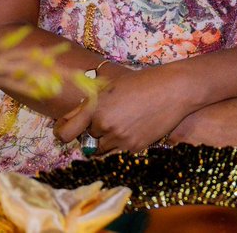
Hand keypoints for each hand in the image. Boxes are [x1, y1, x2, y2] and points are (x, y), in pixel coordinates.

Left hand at [53, 65, 190, 155]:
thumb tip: (65, 121)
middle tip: (114, 116)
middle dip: (96, 131)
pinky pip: (119, 153)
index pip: (65, 133)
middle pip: (88, 139)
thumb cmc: (142, 83)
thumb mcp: (111, 87)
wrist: (174, 89)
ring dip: (109, 139)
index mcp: (94, 106)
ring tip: (126, 122)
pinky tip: (136, 127)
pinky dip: (123, 144)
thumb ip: (87, 105)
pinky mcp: (134, 147)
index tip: (67, 132)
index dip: (63, 134)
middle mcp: (103, 124)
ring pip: (102, 148)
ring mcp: (119, 138)